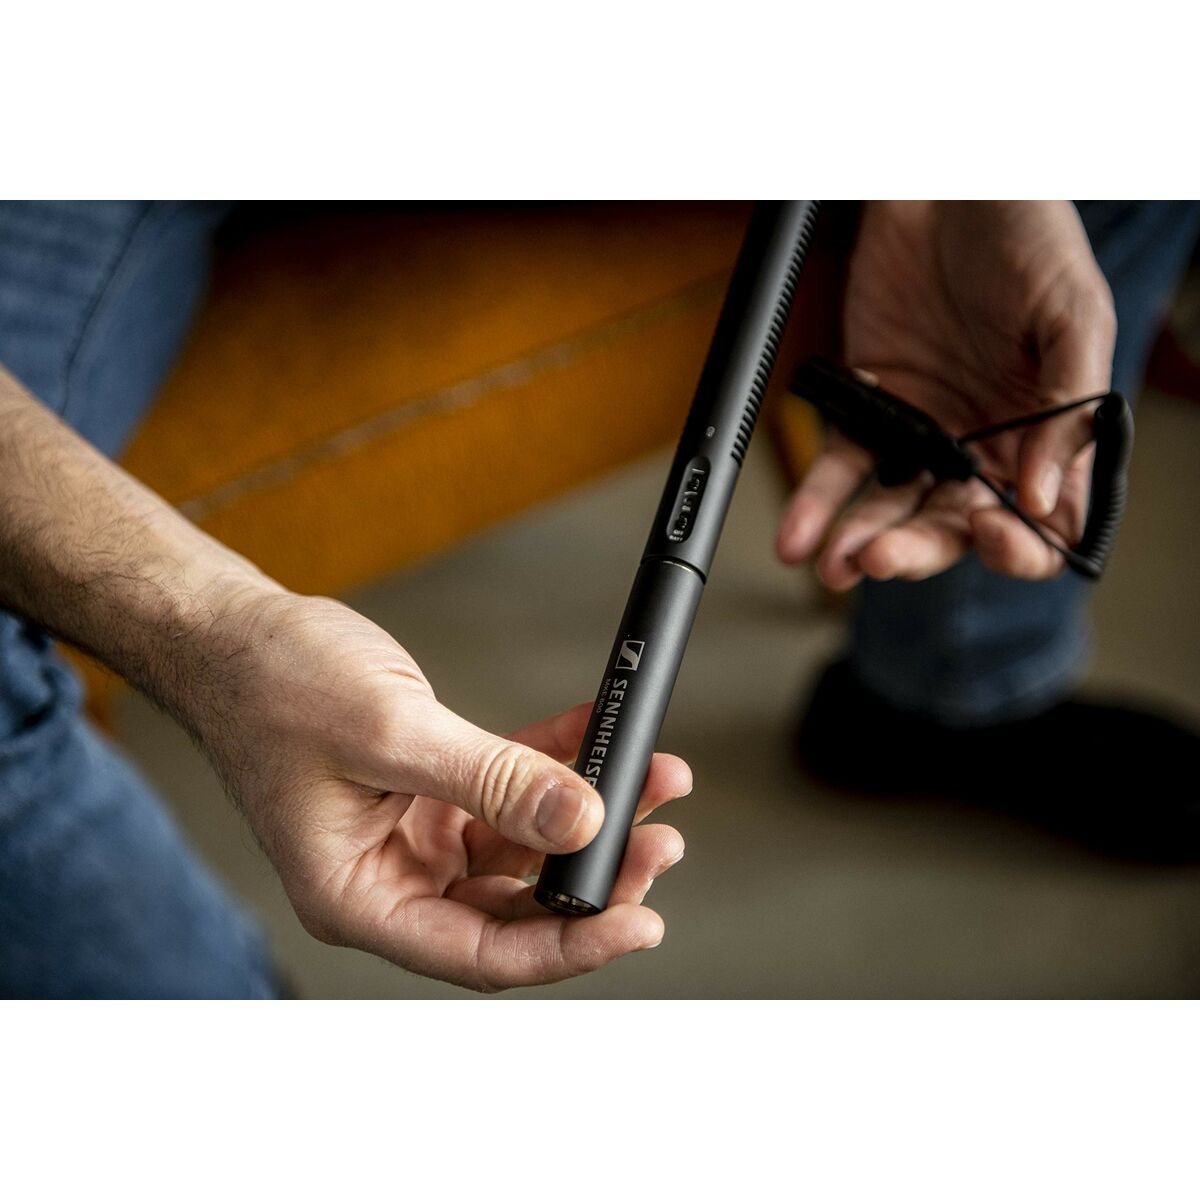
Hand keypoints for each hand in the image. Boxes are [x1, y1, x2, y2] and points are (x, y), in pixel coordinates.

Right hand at [182, 590, 690, 991]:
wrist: (237, 634)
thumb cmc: (273, 687)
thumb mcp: (389, 734)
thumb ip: (489, 783)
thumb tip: (579, 822)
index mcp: (358, 896)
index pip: (479, 953)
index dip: (566, 947)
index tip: (637, 923)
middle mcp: (391, 876)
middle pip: (512, 907)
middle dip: (594, 876)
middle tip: (659, 842)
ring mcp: (415, 833)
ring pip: (523, 847)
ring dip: (589, 814)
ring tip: (652, 780)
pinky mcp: (434, 788)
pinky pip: (510, 787)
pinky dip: (557, 764)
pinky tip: (600, 737)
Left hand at [777, 201, 1116, 585]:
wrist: (947, 183)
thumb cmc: (1025, 235)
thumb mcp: (1071, 311)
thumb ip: (1068, 405)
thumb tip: (1041, 496)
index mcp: (1046, 437)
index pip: (1041, 524)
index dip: (1017, 547)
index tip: (990, 533)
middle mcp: (983, 448)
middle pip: (953, 528)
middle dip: (917, 550)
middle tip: (880, 557)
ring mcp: (922, 433)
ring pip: (891, 509)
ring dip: (860, 542)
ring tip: (834, 562)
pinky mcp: (868, 410)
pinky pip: (840, 470)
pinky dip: (816, 505)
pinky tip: (797, 535)